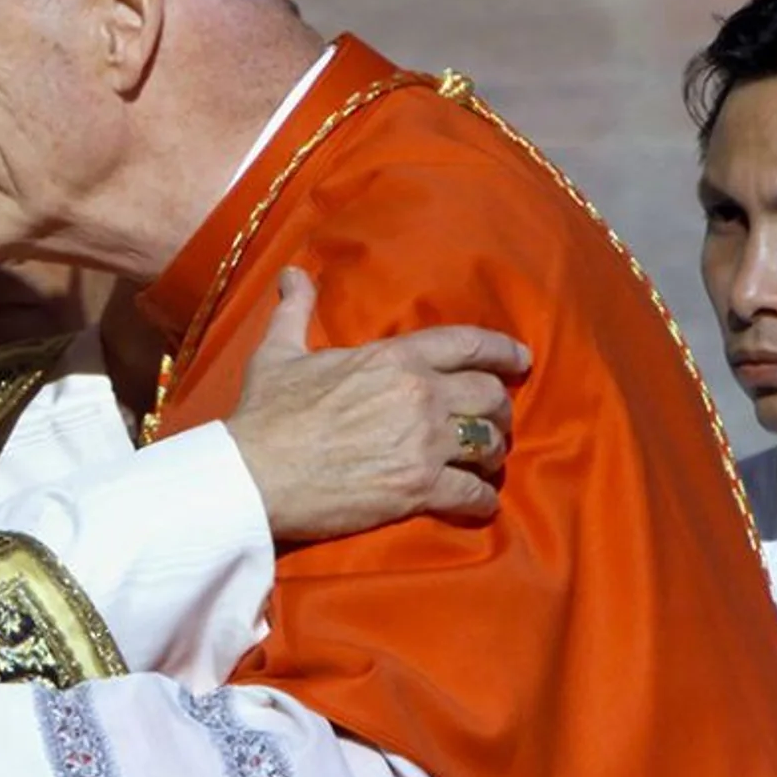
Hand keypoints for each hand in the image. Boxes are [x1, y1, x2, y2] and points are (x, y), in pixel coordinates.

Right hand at [227, 268, 529, 540]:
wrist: (255, 473)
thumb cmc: (266, 412)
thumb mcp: (278, 352)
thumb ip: (296, 311)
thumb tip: (293, 274)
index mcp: (394, 359)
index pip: (468, 345)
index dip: (503, 351)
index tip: (521, 359)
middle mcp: (421, 397)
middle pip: (491, 397)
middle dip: (499, 409)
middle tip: (493, 420)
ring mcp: (425, 444)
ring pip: (490, 445)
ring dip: (491, 454)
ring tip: (484, 462)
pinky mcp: (420, 489)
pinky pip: (474, 494)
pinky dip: (480, 500)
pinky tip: (477, 502)